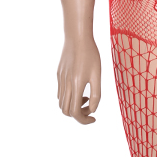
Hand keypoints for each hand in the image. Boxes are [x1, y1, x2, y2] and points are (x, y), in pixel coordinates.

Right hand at [56, 0, 101, 123]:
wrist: (77, 37)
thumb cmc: (90, 54)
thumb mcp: (97, 75)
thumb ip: (96, 94)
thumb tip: (92, 109)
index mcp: (76, 85)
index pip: (75, 112)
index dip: (84, 120)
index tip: (94, 118)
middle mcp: (65, 84)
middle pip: (66, 111)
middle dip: (78, 114)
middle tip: (90, 108)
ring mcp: (60, 79)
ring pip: (62, 103)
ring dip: (73, 106)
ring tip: (85, 97)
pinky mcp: (58, 75)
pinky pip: (60, 93)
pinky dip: (69, 97)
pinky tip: (79, 89)